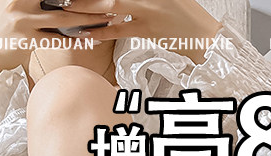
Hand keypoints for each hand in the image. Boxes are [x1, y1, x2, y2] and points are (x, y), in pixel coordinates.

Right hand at [0, 0, 115, 72]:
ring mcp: (22, 21)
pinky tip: (90, 38)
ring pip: (61, 18)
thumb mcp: (14, 3)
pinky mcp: (26, 41)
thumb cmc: (5, 26)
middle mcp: (18, 2)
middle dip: (85, 1)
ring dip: (86, 19)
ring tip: (105, 19)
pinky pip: (55, 39)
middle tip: (107, 1)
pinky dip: (74, 39)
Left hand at [61, 0, 222, 62]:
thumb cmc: (183, 12)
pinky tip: (84, 32)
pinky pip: (118, 29)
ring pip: (109, 6)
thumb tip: (114, 5)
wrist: (203, 35)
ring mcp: (146, 10)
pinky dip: (100, 31)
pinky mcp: (146, 30)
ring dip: (86, 8)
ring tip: (66, 8)